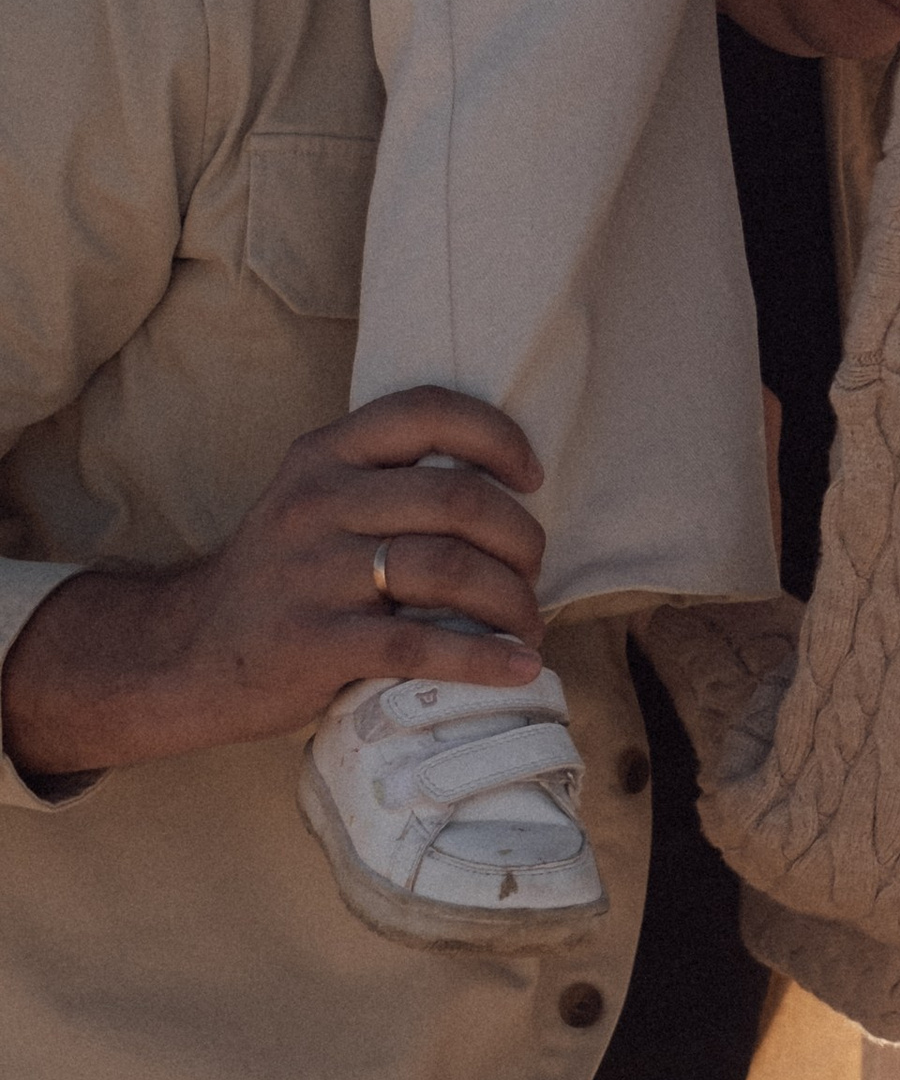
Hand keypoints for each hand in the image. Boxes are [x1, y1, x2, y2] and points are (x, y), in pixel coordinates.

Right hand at [0, 389, 547, 783]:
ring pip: (447, 568)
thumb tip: (502, 490)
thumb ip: (383, 480)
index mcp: (324, 454)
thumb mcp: (312, 500)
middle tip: (534, 570)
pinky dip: (483, 658)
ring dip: (511, 599)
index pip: (427, 411)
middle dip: (519, 536)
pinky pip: (420, 644)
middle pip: (456, 498)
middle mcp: (318, 502)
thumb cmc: (279, 577)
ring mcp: (313, 575)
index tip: (532, 476)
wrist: (185, 654)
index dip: (497, 436)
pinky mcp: (315, 644)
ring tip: (528, 622)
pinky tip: (518, 667)